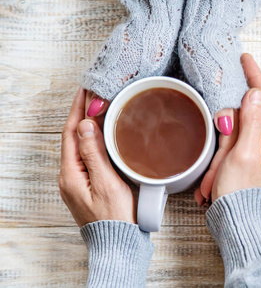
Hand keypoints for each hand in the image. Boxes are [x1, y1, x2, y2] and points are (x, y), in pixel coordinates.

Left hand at [58, 88, 135, 226]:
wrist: (117, 242)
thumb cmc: (115, 217)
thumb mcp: (106, 183)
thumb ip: (94, 154)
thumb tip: (85, 125)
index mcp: (71, 174)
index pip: (71, 133)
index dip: (77, 109)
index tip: (84, 90)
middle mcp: (69, 176)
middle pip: (72, 137)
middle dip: (80, 113)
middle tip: (92, 94)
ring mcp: (77, 181)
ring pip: (79, 145)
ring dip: (86, 125)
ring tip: (96, 108)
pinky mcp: (87, 185)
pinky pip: (86, 155)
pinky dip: (92, 140)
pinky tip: (101, 135)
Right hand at [196, 53, 260, 203]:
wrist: (237, 225)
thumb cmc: (241, 194)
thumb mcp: (243, 154)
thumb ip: (250, 121)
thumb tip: (254, 93)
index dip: (255, 77)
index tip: (245, 59)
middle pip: (247, 118)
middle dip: (228, 132)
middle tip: (222, 153)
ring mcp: (259, 153)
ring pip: (234, 135)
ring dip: (221, 154)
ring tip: (217, 179)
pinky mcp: (248, 161)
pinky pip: (230, 150)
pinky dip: (219, 163)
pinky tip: (215, 182)